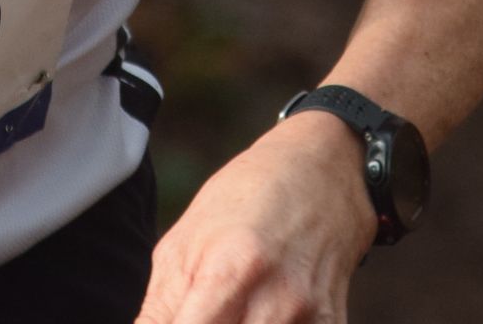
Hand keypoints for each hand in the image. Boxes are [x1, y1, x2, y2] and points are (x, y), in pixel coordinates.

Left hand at [137, 108, 377, 323]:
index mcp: (230, 271)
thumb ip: (161, 307)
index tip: (175, 319)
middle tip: (198, 310)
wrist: (322, 174)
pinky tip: (257, 312)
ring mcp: (310, 318)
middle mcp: (276, 301)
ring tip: (225, 308)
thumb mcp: (184, 242)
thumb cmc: (244, 199)